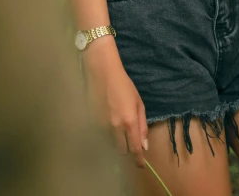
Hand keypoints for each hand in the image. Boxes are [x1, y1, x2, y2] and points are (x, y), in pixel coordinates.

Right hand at [84, 53, 148, 169]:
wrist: (103, 73)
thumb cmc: (124, 86)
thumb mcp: (139, 103)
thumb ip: (142, 126)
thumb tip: (144, 145)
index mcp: (130, 122)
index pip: (135, 149)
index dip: (138, 160)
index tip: (141, 166)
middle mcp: (116, 127)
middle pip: (122, 151)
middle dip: (127, 149)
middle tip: (129, 140)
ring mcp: (103, 125)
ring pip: (111, 144)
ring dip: (116, 141)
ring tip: (118, 127)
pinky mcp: (93, 122)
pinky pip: (102, 135)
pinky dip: (107, 133)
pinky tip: (109, 121)